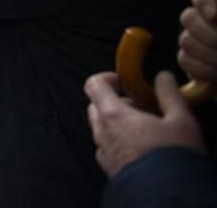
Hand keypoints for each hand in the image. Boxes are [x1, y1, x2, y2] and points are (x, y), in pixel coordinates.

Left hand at [84, 71, 205, 177]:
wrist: (168, 196)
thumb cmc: (173, 158)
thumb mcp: (181, 120)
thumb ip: (169, 94)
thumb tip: (163, 78)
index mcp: (114, 115)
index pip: (93, 85)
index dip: (107, 78)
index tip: (124, 82)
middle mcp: (102, 132)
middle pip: (96, 105)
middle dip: (115, 102)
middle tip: (141, 108)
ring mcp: (103, 151)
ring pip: (101, 127)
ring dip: (117, 122)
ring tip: (145, 129)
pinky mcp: (108, 167)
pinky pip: (106, 146)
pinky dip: (118, 141)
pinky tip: (141, 147)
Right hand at [178, 0, 216, 82]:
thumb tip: (215, 18)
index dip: (203, 2)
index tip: (215, 16)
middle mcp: (201, 17)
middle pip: (188, 17)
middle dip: (209, 35)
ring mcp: (192, 37)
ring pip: (186, 40)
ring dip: (208, 54)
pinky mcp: (189, 58)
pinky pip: (185, 59)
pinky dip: (202, 68)